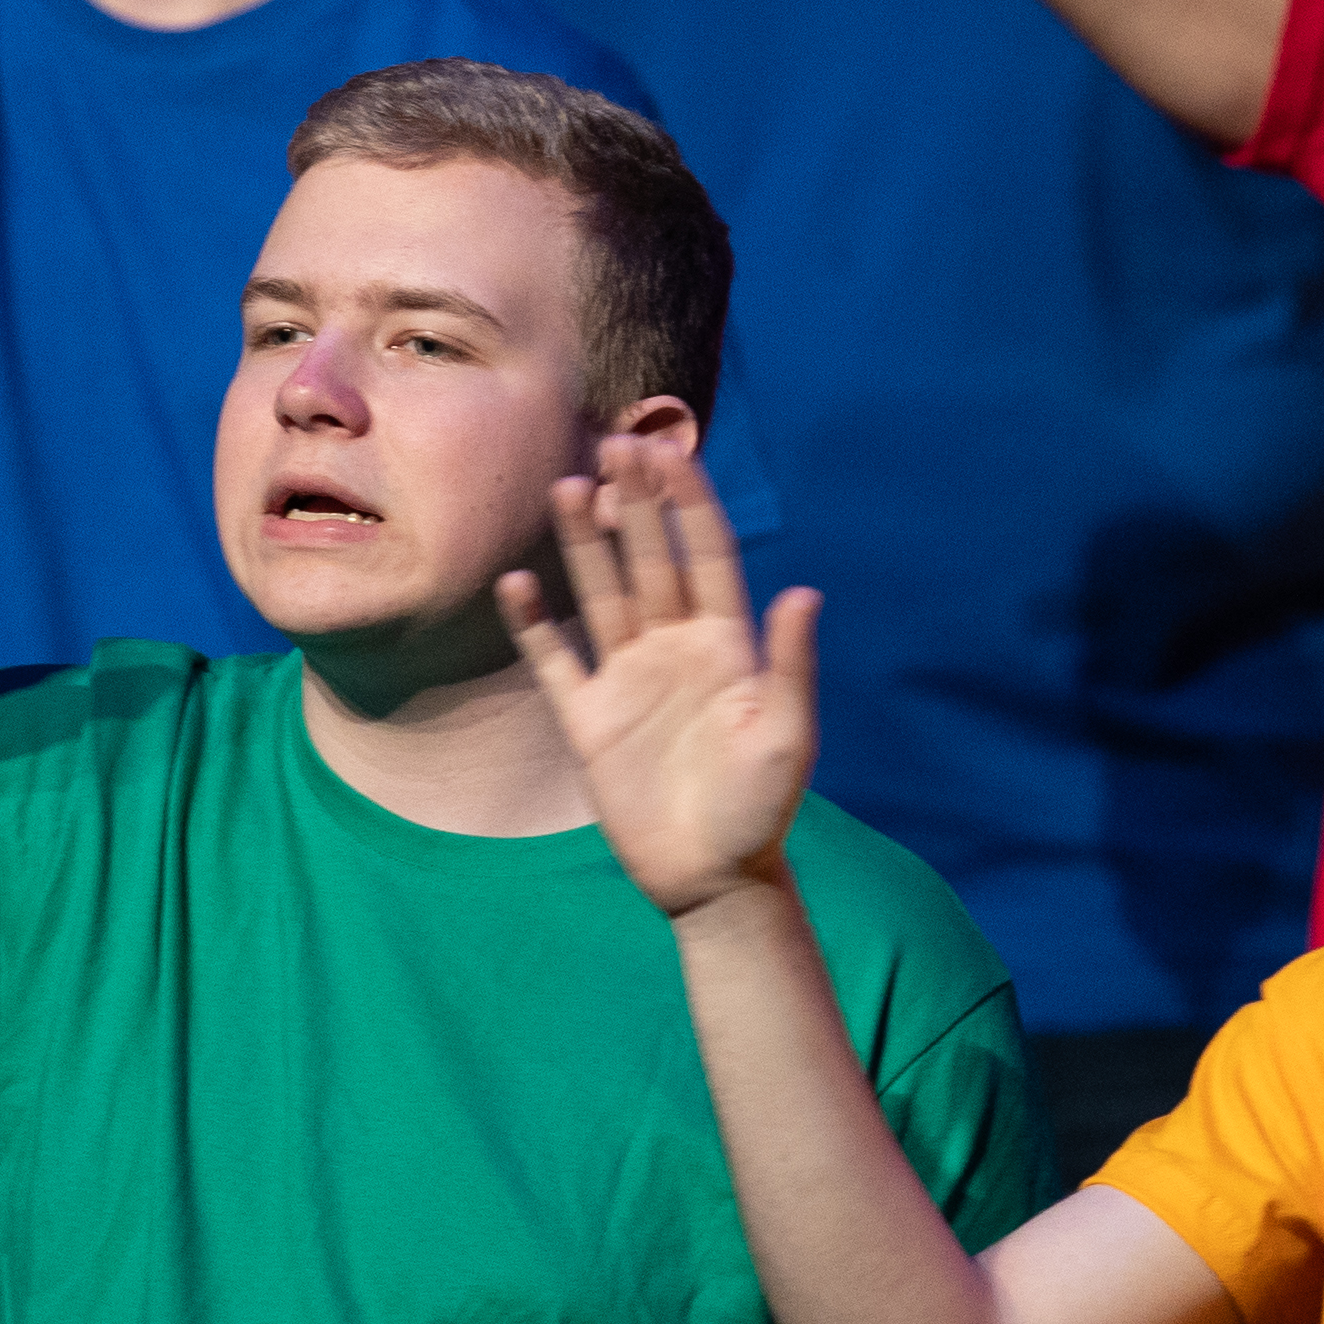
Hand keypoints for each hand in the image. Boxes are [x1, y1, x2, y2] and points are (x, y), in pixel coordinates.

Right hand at [498, 438, 820, 919]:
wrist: (710, 878)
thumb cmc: (759, 809)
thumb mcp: (787, 737)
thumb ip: (790, 665)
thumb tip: (805, 592)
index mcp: (727, 645)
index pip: (706, 555)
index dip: (688, 503)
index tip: (668, 453)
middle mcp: (675, 648)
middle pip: (650, 559)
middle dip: (633, 504)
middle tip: (612, 445)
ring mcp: (628, 678)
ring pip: (602, 594)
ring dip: (584, 544)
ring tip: (566, 489)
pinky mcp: (589, 717)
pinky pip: (556, 659)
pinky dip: (536, 623)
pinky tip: (518, 581)